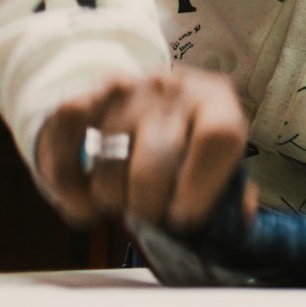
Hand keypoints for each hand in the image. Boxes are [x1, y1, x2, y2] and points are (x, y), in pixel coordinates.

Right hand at [33, 67, 256, 231]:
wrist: (131, 98)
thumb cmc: (182, 138)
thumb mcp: (215, 154)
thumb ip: (231, 190)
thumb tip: (239, 217)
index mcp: (213, 99)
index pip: (219, 136)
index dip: (202, 187)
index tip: (184, 219)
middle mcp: (168, 88)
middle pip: (157, 161)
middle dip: (150, 206)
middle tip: (150, 215)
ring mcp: (118, 92)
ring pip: (109, 169)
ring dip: (113, 202)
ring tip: (123, 201)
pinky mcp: (74, 105)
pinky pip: (65, 165)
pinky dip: (74, 199)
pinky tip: (89, 205)